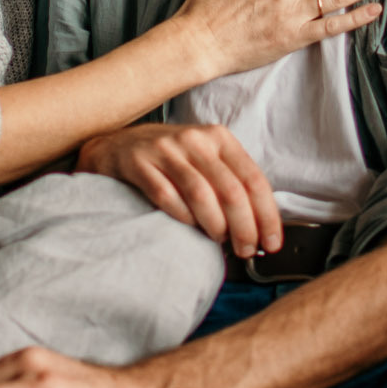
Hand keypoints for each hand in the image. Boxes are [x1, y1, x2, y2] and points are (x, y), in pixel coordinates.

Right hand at [78, 122, 283, 255]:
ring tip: (219, 241)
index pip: (253, 179)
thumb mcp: (204, 159)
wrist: (115, 145)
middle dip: (244, 227)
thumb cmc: (168, 159)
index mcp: (219, 138)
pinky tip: (190, 228)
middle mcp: (195, 139)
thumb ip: (230, 182)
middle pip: (231, 190)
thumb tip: (260, 225)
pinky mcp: (139, 162)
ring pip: (201, 194)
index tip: (271, 241)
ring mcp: (165, 149)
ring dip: (215, 226)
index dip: (267, 215)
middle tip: (245, 250)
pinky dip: (183, 218)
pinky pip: (166, 196)